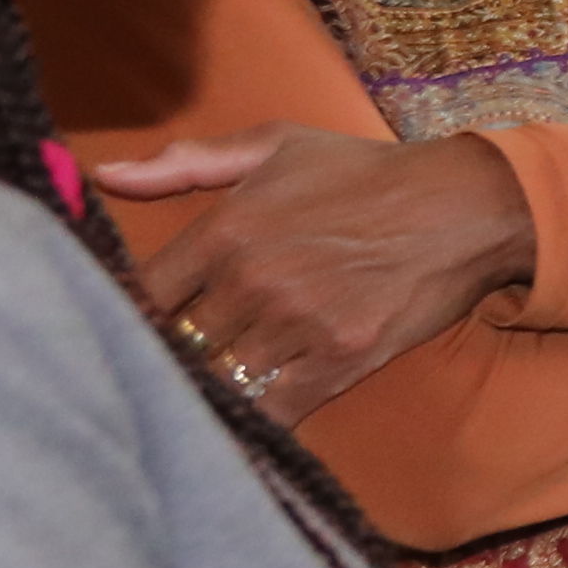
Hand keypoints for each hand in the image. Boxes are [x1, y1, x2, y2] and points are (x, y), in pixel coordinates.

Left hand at [98, 124, 535, 422]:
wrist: (462, 207)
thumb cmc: (364, 173)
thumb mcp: (275, 145)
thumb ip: (186, 162)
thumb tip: (105, 177)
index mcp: (227, 228)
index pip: (143, 293)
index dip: (133, 313)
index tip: (135, 323)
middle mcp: (253, 280)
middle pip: (177, 343)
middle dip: (170, 355)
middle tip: (161, 366)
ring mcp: (296, 326)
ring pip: (218, 380)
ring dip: (207, 389)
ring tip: (198, 395)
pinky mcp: (338, 363)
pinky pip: (271, 410)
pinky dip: (251, 420)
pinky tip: (242, 421)